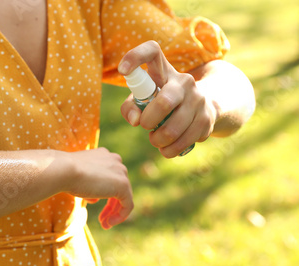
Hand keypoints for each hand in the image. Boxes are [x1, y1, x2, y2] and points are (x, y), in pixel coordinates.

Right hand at [61, 148, 132, 227]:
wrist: (64, 170)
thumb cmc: (65, 174)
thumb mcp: (78, 180)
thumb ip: (89, 187)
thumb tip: (95, 199)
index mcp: (104, 155)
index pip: (109, 176)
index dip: (103, 193)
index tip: (92, 203)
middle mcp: (115, 160)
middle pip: (118, 186)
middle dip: (110, 206)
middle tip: (101, 220)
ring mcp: (121, 172)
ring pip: (124, 196)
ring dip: (114, 212)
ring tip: (105, 224)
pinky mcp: (123, 185)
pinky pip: (128, 204)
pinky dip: (120, 216)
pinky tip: (107, 224)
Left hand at [118, 41, 217, 157]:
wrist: (203, 107)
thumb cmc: (161, 102)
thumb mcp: (143, 99)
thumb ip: (130, 107)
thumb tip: (135, 120)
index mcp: (163, 70)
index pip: (152, 51)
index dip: (135, 57)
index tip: (122, 70)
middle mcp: (184, 81)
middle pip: (165, 102)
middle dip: (149, 121)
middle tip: (145, 126)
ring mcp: (199, 99)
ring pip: (173, 129)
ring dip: (158, 141)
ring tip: (155, 140)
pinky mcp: (207, 119)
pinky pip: (184, 141)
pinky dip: (170, 150)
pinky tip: (168, 147)